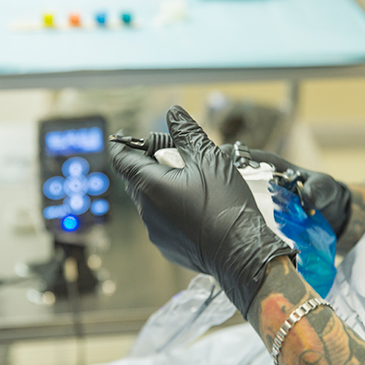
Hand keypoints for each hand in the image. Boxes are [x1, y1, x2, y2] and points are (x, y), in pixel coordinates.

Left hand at [109, 106, 296, 318]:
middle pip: (138, 178)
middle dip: (153, 163)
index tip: (128, 136)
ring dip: (166, 186)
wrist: (242, 251)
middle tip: (180, 156)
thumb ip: (187, 132)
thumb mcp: (208, 158)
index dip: (124, 144)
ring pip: (152, 200)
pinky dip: (174, 208)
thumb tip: (174, 113)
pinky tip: (200, 206)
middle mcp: (146, 212)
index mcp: (149, 186)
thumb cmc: (225, 205)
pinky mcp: (168, 247)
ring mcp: (156, 233)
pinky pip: (164, 220)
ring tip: (197, 182)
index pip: (121, 159)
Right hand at [219, 146, 350, 236]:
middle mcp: (258, 180)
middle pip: (230, 177)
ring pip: (233, 198)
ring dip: (224, 205)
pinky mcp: (257, 216)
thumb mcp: (324, 187)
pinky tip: (226, 233)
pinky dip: (235, 223)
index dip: (227, 157)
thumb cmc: (324, 193)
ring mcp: (256, 199)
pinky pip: (243, 217)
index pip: (243, 155)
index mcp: (270, 165)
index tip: (215, 163)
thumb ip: (318, 189)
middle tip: (210, 193)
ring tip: (213, 215)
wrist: (328, 215)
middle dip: (219, 183)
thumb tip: (307, 198)